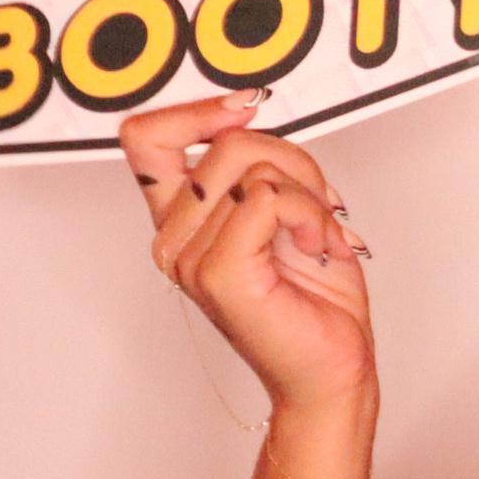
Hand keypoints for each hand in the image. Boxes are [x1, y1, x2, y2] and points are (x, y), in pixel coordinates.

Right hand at [120, 90, 374, 413]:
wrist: (332, 368)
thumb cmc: (314, 297)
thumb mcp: (291, 207)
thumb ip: (260, 165)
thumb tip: (244, 112)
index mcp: (180, 220)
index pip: (146, 139)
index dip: (194, 111)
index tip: (244, 110)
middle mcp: (174, 240)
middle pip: (227, 143)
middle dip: (293, 163)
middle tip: (317, 209)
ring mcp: (191, 260)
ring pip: (256, 168)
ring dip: (310, 194)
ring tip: (317, 236)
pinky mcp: (219, 274)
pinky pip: (269, 198)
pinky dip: (311, 213)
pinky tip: (318, 246)